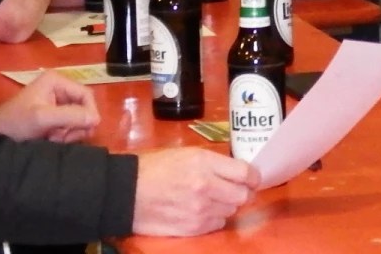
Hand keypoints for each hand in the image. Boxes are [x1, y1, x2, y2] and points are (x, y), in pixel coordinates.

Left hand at [0, 72, 98, 142]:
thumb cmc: (17, 122)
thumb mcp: (43, 118)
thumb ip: (70, 116)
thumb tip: (96, 119)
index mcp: (57, 80)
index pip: (86, 94)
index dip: (90, 112)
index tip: (87, 130)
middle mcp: (60, 88)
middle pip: (84, 107)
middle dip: (76, 124)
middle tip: (64, 137)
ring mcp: (57, 102)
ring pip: (78, 119)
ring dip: (70, 132)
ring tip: (54, 138)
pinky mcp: (55, 115)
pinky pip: (70, 126)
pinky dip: (65, 135)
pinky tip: (52, 139)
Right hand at [132, 148, 258, 236]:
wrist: (127, 192)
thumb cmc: (154, 167)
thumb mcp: (185, 153)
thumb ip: (212, 162)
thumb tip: (236, 171)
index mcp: (204, 162)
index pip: (245, 173)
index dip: (253, 176)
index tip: (252, 178)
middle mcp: (206, 186)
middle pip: (243, 195)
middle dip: (242, 192)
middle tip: (233, 189)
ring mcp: (201, 210)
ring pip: (231, 211)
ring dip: (226, 205)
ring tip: (211, 199)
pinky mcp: (194, 228)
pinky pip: (218, 225)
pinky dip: (214, 219)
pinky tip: (201, 211)